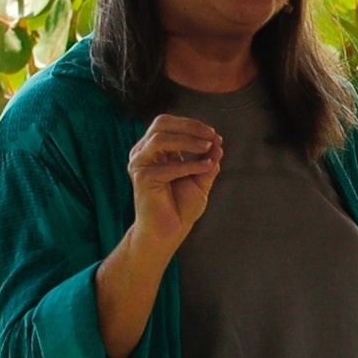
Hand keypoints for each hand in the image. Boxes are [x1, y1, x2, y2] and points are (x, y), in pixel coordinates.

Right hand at [127, 114, 222, 253]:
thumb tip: (218, 144)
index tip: (214, 135)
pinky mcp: (142, 179)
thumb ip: (207, 162)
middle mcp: (143, 154)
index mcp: (154, 150)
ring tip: (208, 147)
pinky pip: (168, 167)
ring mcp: (140, 165)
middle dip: (190, 127)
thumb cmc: (180, 208)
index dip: (192, 125)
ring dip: (188, 140)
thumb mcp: (200, 181)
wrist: (168, 233)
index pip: (169, 124)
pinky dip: (190, 165)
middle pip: (161, 124)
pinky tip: (206, 167)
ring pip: (160, 139)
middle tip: (211, 136)